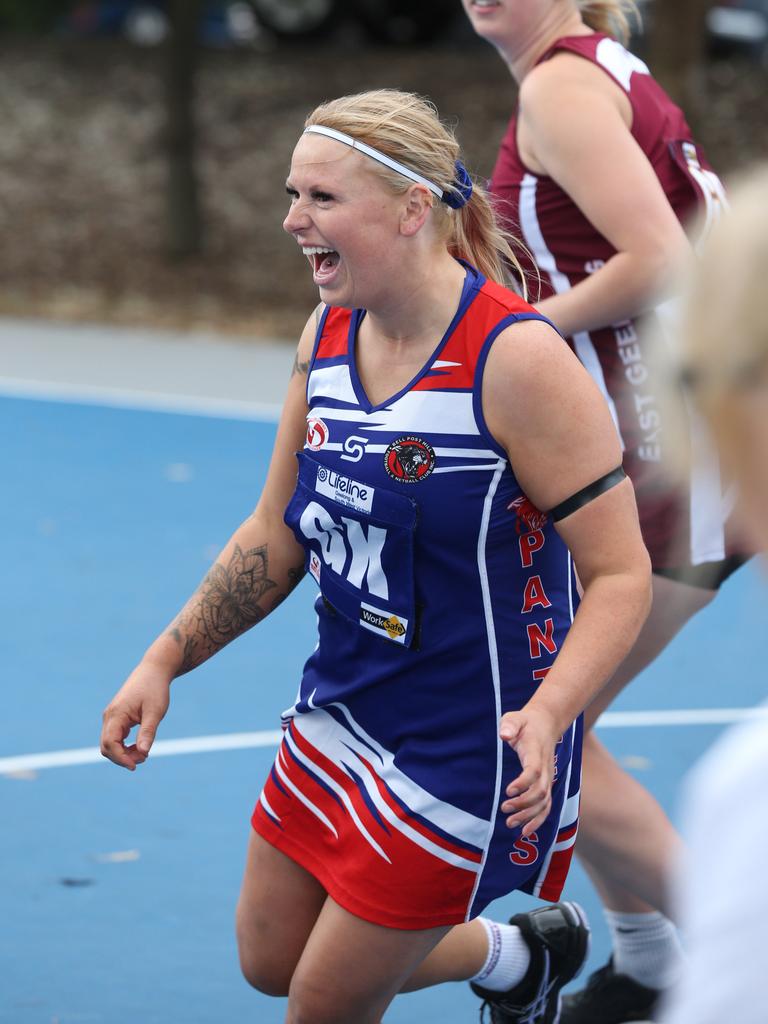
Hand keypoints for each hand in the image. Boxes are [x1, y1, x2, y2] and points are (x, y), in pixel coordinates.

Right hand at [100, 662, 171, 770]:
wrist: (153, 671)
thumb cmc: (155, 689)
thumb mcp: (155, 712)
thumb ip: (148, 732)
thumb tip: (143, 753)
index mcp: (116, 714)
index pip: (110, 743)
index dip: (121, 758)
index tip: (136, 765)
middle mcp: (109, 716)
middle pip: (106, 746)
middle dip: (122, 758)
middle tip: (144, 759)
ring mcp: (112, 717)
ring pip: (110, 743)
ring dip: (124, 753)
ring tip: (144, 753)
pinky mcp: (117, 717)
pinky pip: (115, 738)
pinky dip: (125, 746)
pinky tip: (139, 747)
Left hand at [499, 706, 559, 836]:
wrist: (546, 724)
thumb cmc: (525, 723)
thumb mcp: (514, 718)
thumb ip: (509, 725)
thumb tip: (504, 735)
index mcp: (536, 752)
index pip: (534, 771)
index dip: (523, 783)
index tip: (507, 791)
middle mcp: (545, 768)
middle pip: (540, 791)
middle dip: (523, 804)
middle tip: (504, 809)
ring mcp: (548, 778)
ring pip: (544, 803)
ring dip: (529, 816)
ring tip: (510, 823)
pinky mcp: (547, 784)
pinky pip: (546, 806)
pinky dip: (538, 820)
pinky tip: (525, 830)